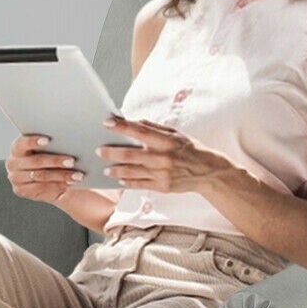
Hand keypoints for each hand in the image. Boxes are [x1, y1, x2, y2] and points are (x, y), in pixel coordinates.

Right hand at [6, 133, 87, 203]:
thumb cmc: (54, 158)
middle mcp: (13, 163)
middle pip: (35, 161)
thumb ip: (54, 143)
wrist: (52, 180)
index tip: (48, 140)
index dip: (33, 141)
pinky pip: (41, 188)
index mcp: (17, 148)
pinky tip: (70, 183)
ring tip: (77, 175)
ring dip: (61, 175)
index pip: (21, 143)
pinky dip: (58, 185)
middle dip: (55, 161)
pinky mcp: (21, 191)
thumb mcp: (52, 148)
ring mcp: (16, 178)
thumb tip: (68, 137)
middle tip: (72, 161)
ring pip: (40, 176)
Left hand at [93, 116, 234, 192]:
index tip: (107, 122)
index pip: (140, 131)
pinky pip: (139, 184)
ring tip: (105, 168)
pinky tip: (119, 178)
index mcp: (166, 141)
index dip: (122, 126)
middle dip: (111, 152)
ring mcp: (162, 174)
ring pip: (132, 172)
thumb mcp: (175, 134)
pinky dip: (127, 181)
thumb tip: (132, 120)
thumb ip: (153, 128)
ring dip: (115, 169)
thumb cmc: (190, 149)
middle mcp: (163, 158)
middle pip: (130, 155)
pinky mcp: (162, 187)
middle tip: (98, 150)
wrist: (208, 172)